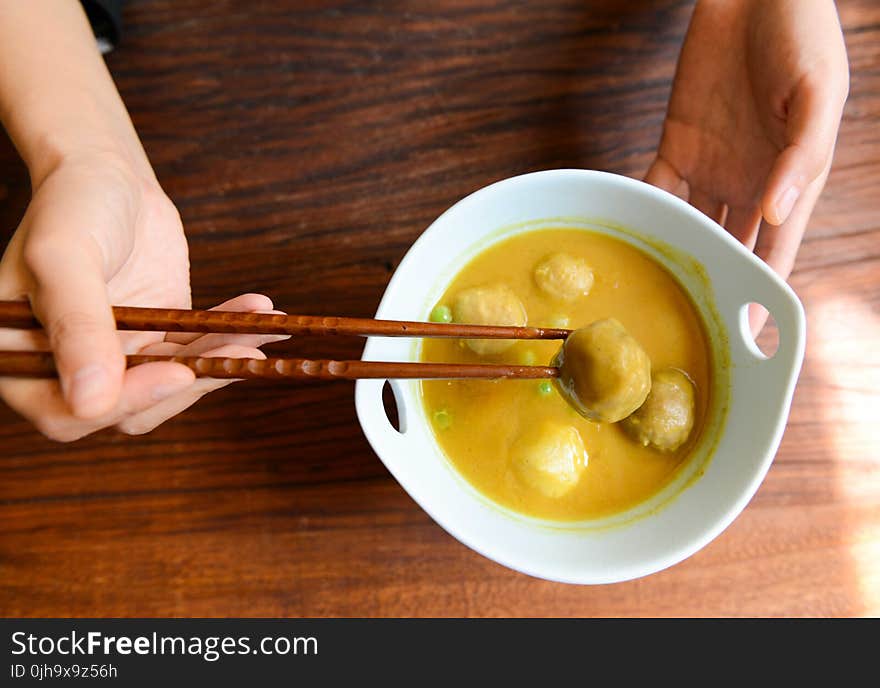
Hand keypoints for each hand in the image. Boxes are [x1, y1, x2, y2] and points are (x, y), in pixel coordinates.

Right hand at [0, 153, 284, 440]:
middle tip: (240, 353)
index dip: (126, 401)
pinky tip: (263, 315)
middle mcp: (66, 368)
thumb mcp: (65, 258)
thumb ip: (77, 327)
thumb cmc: (71, 205)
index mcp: (19, 358)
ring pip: (170, 384)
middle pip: (127, 408)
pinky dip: (228, 338)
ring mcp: (116, 356)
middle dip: (188, 385)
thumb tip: (91, 403)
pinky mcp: (155, 339)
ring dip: (219, 363)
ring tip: (258, 333)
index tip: (178, 374)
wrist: (106, 175)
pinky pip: (194, 352)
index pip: (69, 414)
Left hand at [646, 0, 848, 329]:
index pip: (775, 248)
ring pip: (687, 225)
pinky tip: (628, 238)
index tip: (746, 333)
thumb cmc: (802, 36)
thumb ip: (801, 154)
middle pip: (727, 247)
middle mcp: (748, 184)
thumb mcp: (817, 93)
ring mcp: (710, 168)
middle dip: (711, 285)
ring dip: (672, 256)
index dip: (760, 290)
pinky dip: (642, 210)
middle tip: (686, 325)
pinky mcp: (677, 145)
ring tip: (650, 294)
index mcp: (790, 181)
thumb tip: (777, 212)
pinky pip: (655, 187)